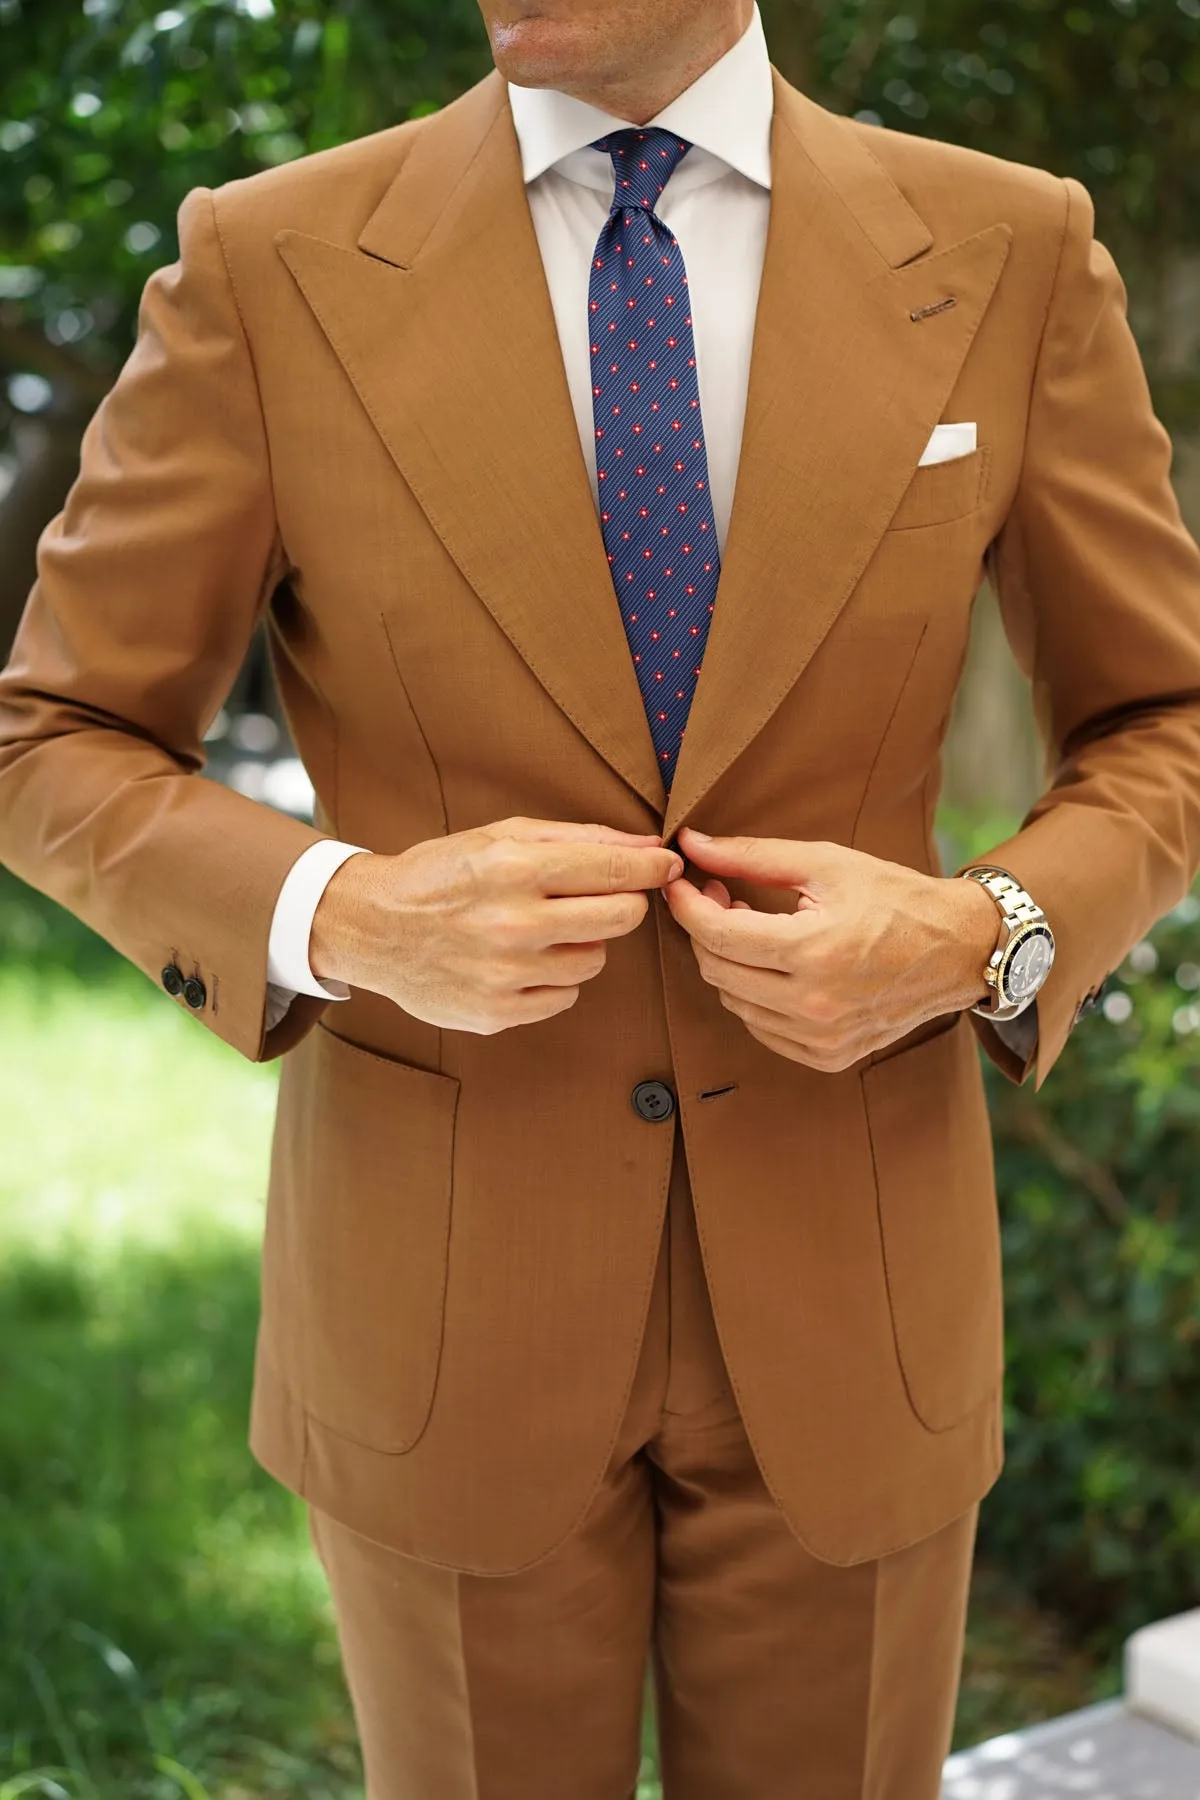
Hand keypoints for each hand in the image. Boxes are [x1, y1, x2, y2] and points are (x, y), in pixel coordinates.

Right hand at [309, 815, 683, 1033]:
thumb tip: (648, 844)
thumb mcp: (500, 836)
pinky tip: (521, 960)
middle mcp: (512, 923)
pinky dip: (553, 978)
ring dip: (582, 943)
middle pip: (620, 918)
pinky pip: (564, 997)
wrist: (372, 927)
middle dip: (623, 903)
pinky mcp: (496, 1013)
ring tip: (543, 929)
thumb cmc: (442, 874)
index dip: (652, 866)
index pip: (614, 869)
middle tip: (598, 897)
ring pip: (595, 961)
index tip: (666, 865)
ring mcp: (505, 974)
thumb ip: (578, 838)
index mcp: (513, 868)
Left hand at [663, 828, 1001, 1071]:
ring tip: (751, 926)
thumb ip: (752, 855)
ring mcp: (822, 1038)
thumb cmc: (894, 899)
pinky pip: (761, 1028)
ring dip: (728, 962)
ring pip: (733, 1002)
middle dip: (705, 929)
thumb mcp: (826, 863)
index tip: (679, 880)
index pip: (718, 935)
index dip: (686, 905)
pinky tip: (774, 964)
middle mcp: (815, 1005)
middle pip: (717, 970)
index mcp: (815, 952)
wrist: (957, 950)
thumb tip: (691, 844)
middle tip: (721, 894)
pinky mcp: (828, 1056)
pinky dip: (753, 995)